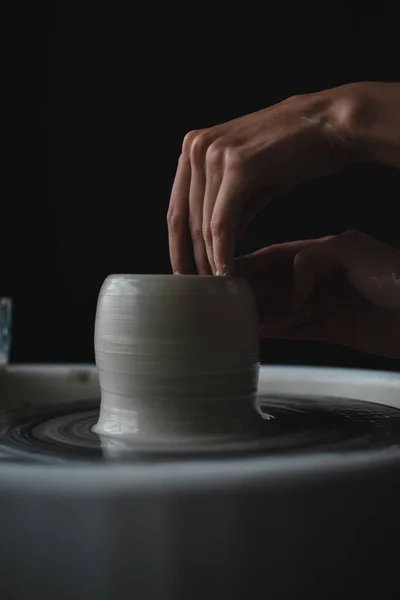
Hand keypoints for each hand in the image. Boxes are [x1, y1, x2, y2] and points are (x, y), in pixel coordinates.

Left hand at [167, 83, 360, 274]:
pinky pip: (222, 222)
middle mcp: (196, 147)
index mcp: (193, 148)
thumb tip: (215, 244)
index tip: (185, 273)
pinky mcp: (236, 166)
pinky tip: (227, 272)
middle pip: (183, 218)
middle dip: (189, 258)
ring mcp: (213, 154)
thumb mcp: (251, 181)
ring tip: (217, 285)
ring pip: (202, 224)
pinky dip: (223, 252)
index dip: (178, 246)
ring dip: (208, 260)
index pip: (177, 208)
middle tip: (198, 288)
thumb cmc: (296, 151)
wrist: (333, 124)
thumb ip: (227, 208)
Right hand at [235, 230, 399, 358]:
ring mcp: (327, 305)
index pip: (278, 256)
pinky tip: (260, 331)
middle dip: (250, 288)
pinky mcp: (334, 330)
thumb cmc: (397, 276)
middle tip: (223, 297)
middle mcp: (322, 279)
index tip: (228, 269)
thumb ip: (312, 259)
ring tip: (234, 316)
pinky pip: (299, 330)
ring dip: (260, 311)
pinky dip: (279, 331)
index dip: (252, 262)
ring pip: (284, 308)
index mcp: (325, 253)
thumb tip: (292, 287)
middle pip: (277, 283)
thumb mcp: (352, 249)